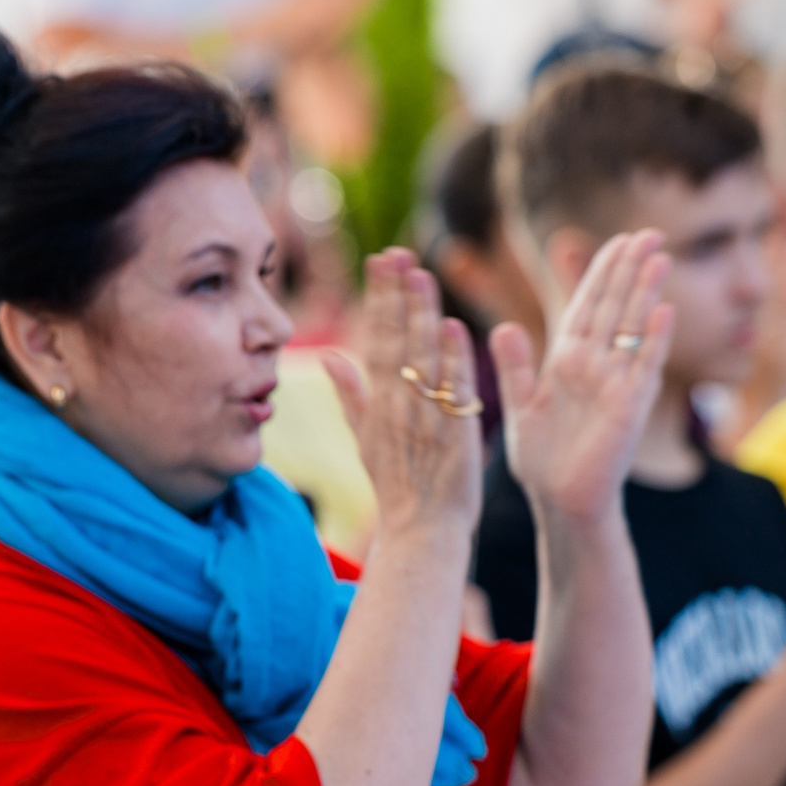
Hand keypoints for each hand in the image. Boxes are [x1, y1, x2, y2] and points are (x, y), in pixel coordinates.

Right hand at [324, 249, 483, 541]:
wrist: (420, 531)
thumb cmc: (396, 486)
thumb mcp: (364, 440)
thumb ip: (350, 396)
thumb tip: (330, 356)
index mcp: (376, 403)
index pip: (374, 339)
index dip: (378, 299)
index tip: (381, 262)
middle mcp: (397, 405)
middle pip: (394, 340)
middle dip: (395, 295)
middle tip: (397, 253)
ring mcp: (424, 418)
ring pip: (422, 358)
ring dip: (421, 316)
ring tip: (421, 275)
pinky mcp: (455, 432)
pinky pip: (453, 391)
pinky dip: (453, 360)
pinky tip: (453, 328)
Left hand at [499, 229, 671, 523]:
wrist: (560, 500)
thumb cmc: (541, 458)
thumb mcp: (520, 406)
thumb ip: (512, 367)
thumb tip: (501, 327)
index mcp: (565, 362)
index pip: (583, 307)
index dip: (596, 274)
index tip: (611, 240)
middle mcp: (594, 367)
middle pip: (612, 307)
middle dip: (628, 270)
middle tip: (646, 231)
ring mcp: (615, 384)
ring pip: (631, 328)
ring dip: (645, 292)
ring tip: (660, 255)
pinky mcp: (628, 407)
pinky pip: (642, 367)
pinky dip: (651, 340)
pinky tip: (661, 311)